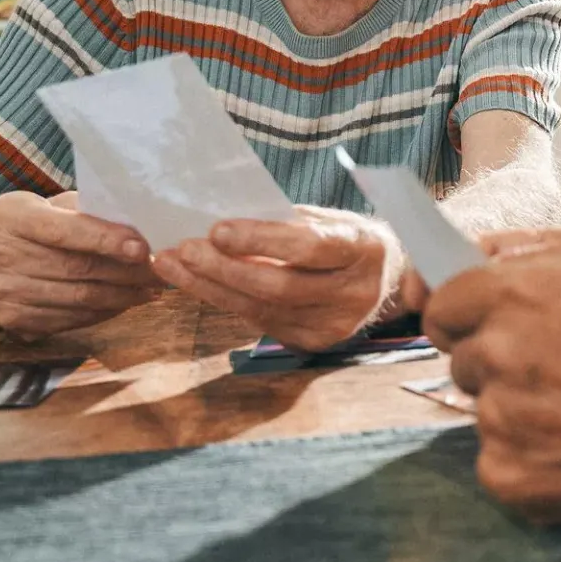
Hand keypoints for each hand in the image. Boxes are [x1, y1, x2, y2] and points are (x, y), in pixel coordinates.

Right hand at [0, 190, 161, 336]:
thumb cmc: (28, 227)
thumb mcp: (46, 205)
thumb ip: (84, 210)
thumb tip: (138, 222)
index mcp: (8, 215)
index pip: (62, 230)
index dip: (105, 239)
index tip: (142, 247)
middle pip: (76, 268)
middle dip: (126, 271)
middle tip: (160, 270)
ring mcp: (2, 291)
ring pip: (78, 298)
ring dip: (123, 295)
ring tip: (152, 288)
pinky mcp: (12, 320)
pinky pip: (71, 320)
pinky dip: (105, 312)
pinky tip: (125, 301)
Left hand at [152, 206, 405, 351]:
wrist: (386, 278)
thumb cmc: (347, 238)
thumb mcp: (331, 218)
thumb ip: (288, 221)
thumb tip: (225, 219)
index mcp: (364, 249)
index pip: (309, 247)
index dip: (261, 239)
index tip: (217, 229)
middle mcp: (355, 293)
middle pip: (280, 286)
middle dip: (224, 268)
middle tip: (184, 250)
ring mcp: (336, 325)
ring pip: (263, 310)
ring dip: (211, 287)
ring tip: (174, 265)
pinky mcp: (316, 343)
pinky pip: (261, 323)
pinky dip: (226, 302)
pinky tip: (199, 284)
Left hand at [425, 244, 560, 528]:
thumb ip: (531, 261)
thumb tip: (479, 266)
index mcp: (516, 294)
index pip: (444, 304)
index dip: (467, 314)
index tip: (486, 324)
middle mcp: (497, 352)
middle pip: (466, 358)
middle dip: (501, 362)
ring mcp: (498, 418)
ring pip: (485, 409)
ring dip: (519, 409)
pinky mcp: (506, 474)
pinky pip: (495, 459)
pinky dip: (529, 458)